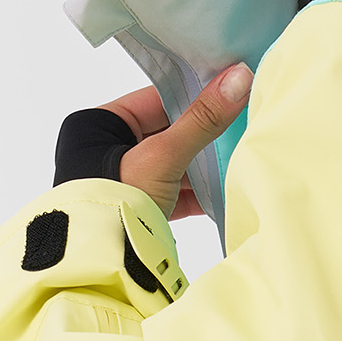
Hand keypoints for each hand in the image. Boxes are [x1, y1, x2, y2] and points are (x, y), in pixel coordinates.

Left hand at [104, 63, 252, 220]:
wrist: (103, 263)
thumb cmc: (118, 199)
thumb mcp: (163, 155)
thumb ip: (203, 119)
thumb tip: (240, 77)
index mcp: (99, 124)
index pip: (156, 99)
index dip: (194, 94)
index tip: (231, 88)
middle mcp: (107, 149)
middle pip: (168, 132)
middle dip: (204, 133)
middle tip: (243, 121)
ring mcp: (125, 181)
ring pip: (175, 163)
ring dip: (204, 165)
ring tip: (240, 155)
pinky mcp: (141, 209)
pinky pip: (175, 192)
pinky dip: (199, 192)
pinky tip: (227, 188)